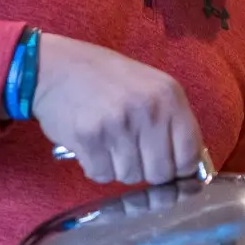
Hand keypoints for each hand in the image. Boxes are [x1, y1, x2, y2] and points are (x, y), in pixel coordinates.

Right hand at [31, 33, 204, 185]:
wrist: (55, 67)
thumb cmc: (104, 78)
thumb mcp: (149, 85)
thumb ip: (171, 120)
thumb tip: (188, 166)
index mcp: (169, 96)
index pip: (189, 156)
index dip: (178, 169)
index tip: (166, 166)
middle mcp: (147, 111)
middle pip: (160, 174)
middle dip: (146, 170)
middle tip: (130, 153)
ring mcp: (118, 126)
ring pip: (130, 177)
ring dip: (118, 168)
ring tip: (108, 143)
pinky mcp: (89, 139)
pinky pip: (102, 175)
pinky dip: (96, 168)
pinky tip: (92, 146)